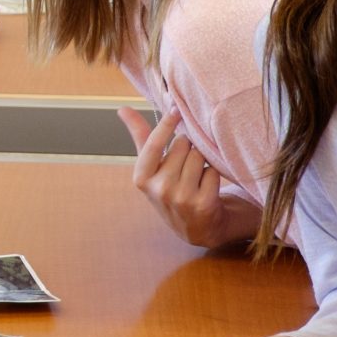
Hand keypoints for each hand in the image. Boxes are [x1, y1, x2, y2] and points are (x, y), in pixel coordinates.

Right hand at [116, 107, 254, 248]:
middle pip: (182, 145)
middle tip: (186, 165)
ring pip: (199, 156)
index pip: (154, 143)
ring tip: (196, 177)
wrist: (197, 227)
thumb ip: (139, 136)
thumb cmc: (172, 189)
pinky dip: (214, 175)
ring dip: (202, 161)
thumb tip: (122, 108)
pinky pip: (213, 171)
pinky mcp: (203, 204)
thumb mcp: (151, 167)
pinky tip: (208, 187)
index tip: (176, 109)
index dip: (167, 123)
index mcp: (141, 178)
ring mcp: (181, 198)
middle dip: (187, 149)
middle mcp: (159, 189)